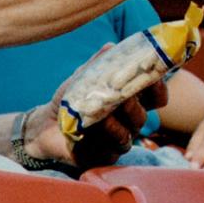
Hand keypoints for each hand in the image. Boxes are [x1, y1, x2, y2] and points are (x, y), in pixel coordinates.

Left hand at [24, 74, 169, 167]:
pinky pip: (110, 152)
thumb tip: (111, 46)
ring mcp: (118, 139)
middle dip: (134, 107)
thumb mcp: (83, 77)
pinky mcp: (104, 156)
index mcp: (131, 100)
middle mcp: (128, 121)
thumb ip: (99, 63)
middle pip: (143, 116)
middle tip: (124, 99)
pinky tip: (89, 136)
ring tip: (102, 119)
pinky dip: (100, 142)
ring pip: (128, 134)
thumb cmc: (70, 99)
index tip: (152, 80)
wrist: (45, 125)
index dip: (158, 90)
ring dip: (116, 126)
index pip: (156, 97)